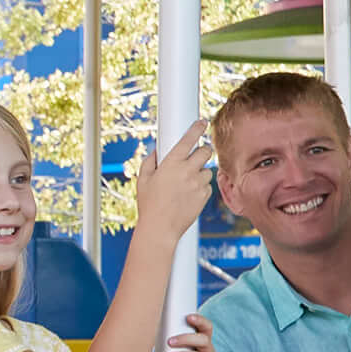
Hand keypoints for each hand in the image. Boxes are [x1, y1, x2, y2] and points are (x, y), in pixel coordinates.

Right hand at [131, 119, 211, 242]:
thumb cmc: (149, 204)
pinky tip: (189, 195)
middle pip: (206, 152)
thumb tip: (156, 151)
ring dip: (200, 172)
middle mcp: (187, 171)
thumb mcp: (143, 180)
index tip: (202, 122)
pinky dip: (201, 187)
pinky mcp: (204, 196)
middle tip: (197, 156)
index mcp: (171, 163)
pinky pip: (207, 186)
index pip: (188, 140)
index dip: (197, 129)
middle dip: (203, 151)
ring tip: (187, 183)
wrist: (160, 228)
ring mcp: (198, 184)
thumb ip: (150, 161)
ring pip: (207, 170)